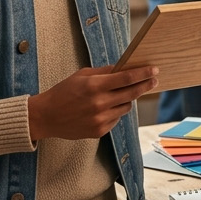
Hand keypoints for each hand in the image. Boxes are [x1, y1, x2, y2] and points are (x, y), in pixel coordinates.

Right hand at [28, 65, 157, 140]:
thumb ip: (104, 72)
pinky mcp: (99, 131)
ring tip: (119, 94)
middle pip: (131, 93)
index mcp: (94, 86)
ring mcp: (100, 119)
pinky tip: (104, 108)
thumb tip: (125, 68)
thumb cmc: (63, 92)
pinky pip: (116, 119)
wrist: (46, 117)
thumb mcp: (82, 75)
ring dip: (127, 99)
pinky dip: (115, 112)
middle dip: (145, 85)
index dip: (142, 74)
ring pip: (126, 107)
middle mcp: (99, 103)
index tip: (154, 70)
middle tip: (154, 80)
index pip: (126, 78)